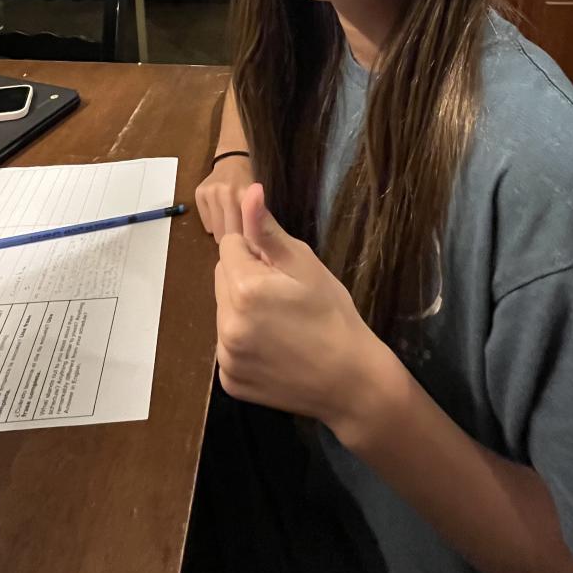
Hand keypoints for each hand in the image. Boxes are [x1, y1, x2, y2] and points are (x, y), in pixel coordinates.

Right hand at [195, 153, 253, 241]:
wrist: (232, 161)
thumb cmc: (249, 185)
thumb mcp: (260, 201)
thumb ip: (256, 221)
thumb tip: (252, 249)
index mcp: (245, 195)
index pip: (245, 230)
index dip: (249, 241)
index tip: (252, 247)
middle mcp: (226, 193)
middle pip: (229, 234)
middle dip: (236, 239)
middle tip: (241, 236)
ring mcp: (211, 193)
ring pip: (216, 232)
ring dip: (224, 233)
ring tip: (231, 225)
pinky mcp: (199, 194)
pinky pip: (207, 225)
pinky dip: (214, 226)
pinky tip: (220, 216)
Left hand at [215, 183, 384, 432]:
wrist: (351, 381)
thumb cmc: (332, 314)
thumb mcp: (305, 265)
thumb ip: (267, 230)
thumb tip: (248, 190)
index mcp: (244, 289)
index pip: (229, 246)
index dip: (256, 253)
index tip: (282, 272)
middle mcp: (226, 324)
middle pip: (221, 278)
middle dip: (244, 278)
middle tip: (282, 296)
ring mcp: (226, 358)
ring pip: (222, 311)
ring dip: (240, 309)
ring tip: (279, 323)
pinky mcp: (229, 381)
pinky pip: (226, 345)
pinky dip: (243, 342)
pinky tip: (273, 348)